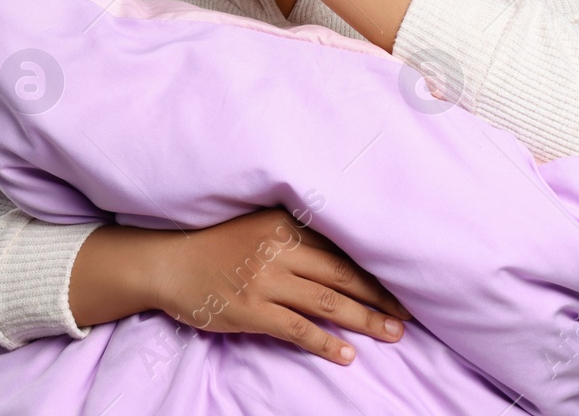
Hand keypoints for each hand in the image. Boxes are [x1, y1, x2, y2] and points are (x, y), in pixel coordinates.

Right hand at [145, 207, 412, 365]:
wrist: (168, 261)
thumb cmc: (215, 243)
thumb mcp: (258, 224)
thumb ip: (295, 232)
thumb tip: (340, 251)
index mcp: (286, 224)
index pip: (342, 248)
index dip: (376, 267)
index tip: (404, 282)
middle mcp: (280, 249)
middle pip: (344, 274)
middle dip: (381, 295)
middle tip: (410, 313)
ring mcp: (266, 281)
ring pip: (328, 302)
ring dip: (365, 319)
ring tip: (392, 334)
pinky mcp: (252, 310)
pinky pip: (298, 329)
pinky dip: (326, 343)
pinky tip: (347, 355)